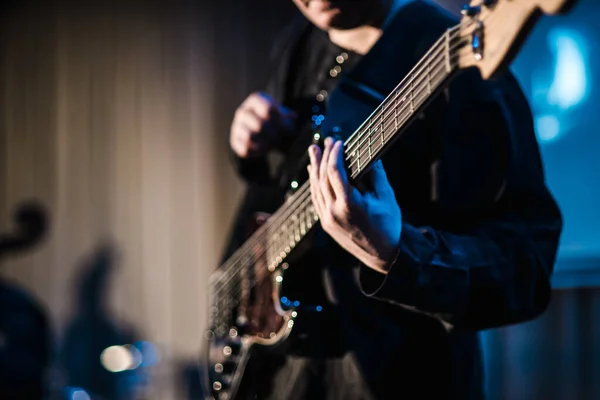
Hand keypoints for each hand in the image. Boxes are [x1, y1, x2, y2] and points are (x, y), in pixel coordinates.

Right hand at [230, 92, 296, 158]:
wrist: (261, 132)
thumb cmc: (275, 121)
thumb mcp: (283, 115)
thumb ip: (289, 116)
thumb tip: (292, 117)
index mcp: (255, 100)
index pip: (268, 109)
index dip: (281, 122)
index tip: (290, 130)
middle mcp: (243, 111)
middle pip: (260, 125)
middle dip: (275, 135)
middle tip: (281, 139)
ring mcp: (236, 126)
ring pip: (250, 136)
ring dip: (266, 143)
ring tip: (274, 144)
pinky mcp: (235, 141)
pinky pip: (245, 149)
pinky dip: (258, 151)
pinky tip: (265, 149)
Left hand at [308, 137, 401, 273]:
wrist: (382, 256)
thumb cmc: (388, 226)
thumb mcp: (386, 198)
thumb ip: (377, 175)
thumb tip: (371, 155)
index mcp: (349, 205)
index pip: (335, 173)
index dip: (334, 154)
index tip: (337, 141)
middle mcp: (334, 212)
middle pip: (322, 178)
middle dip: (324, 157)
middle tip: (326, 141)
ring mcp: (327, 219)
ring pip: (315, 189)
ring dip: (314, 168)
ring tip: (314, 150)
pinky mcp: (326, 224)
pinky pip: (316, 199)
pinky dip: (314, 184)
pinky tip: (314, 172)